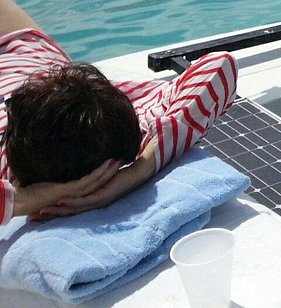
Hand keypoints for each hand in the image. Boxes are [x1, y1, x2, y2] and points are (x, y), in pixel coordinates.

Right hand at [30, 150, 156, 219]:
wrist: (140, 170)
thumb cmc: (119, 172)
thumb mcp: (99, 175)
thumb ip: (87, 177)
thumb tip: (73, 171)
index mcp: (90, 199)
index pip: (67, 208)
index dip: (51, 211)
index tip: (34, 213)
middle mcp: (93, 203)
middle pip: (67, 212)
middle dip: (49, 215)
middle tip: (31, 218)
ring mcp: (98, 200)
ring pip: (74, 208)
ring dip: (57, 211)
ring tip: (41, 212)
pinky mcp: (104, 195)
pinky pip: (86, 200)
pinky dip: (73, 202)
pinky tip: (61, 203)